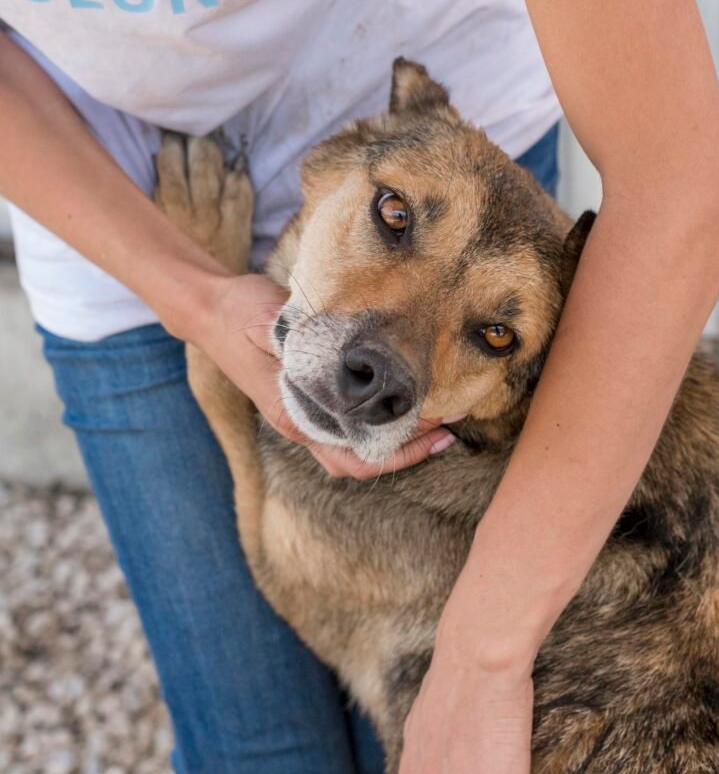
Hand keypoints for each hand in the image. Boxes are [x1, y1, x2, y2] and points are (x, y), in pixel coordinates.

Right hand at [188, 273, 454, 479]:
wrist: (212, 310)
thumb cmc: (241, 315)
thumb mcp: (268, 323)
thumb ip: (301, 347)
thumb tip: (341, 364)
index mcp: (295, 416)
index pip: (356, 456)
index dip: (401, 451)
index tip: (438, 428)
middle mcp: (303, 426)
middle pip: (364, 463)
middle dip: (409, 452)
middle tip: (450, 429)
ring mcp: (306, 418)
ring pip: (359, 450)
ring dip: (398, 442)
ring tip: (438, 421)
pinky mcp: (311, 402)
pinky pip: (352, 428)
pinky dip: (382, 424)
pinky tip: (406, 405)